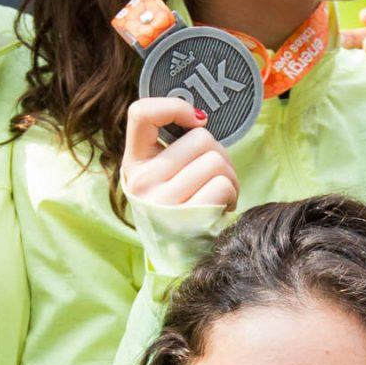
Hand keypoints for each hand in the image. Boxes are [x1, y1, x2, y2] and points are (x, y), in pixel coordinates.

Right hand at [121, 96, 239, 211]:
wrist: (177, 258)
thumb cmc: (177, 208)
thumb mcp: (160, 176)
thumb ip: (170, 146)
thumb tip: (199, 118)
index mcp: (133, 164)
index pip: (141, 113)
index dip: (174, 106)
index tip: (195, 119)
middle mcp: (142, 182)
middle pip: (200, 138)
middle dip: (218, 152)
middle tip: (213, 174)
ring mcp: (163, 202)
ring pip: (216, 160)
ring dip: (229, 175)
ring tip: (218, 192)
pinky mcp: (188, 219)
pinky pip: (223, 184)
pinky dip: (231, 192)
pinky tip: (221, 205)